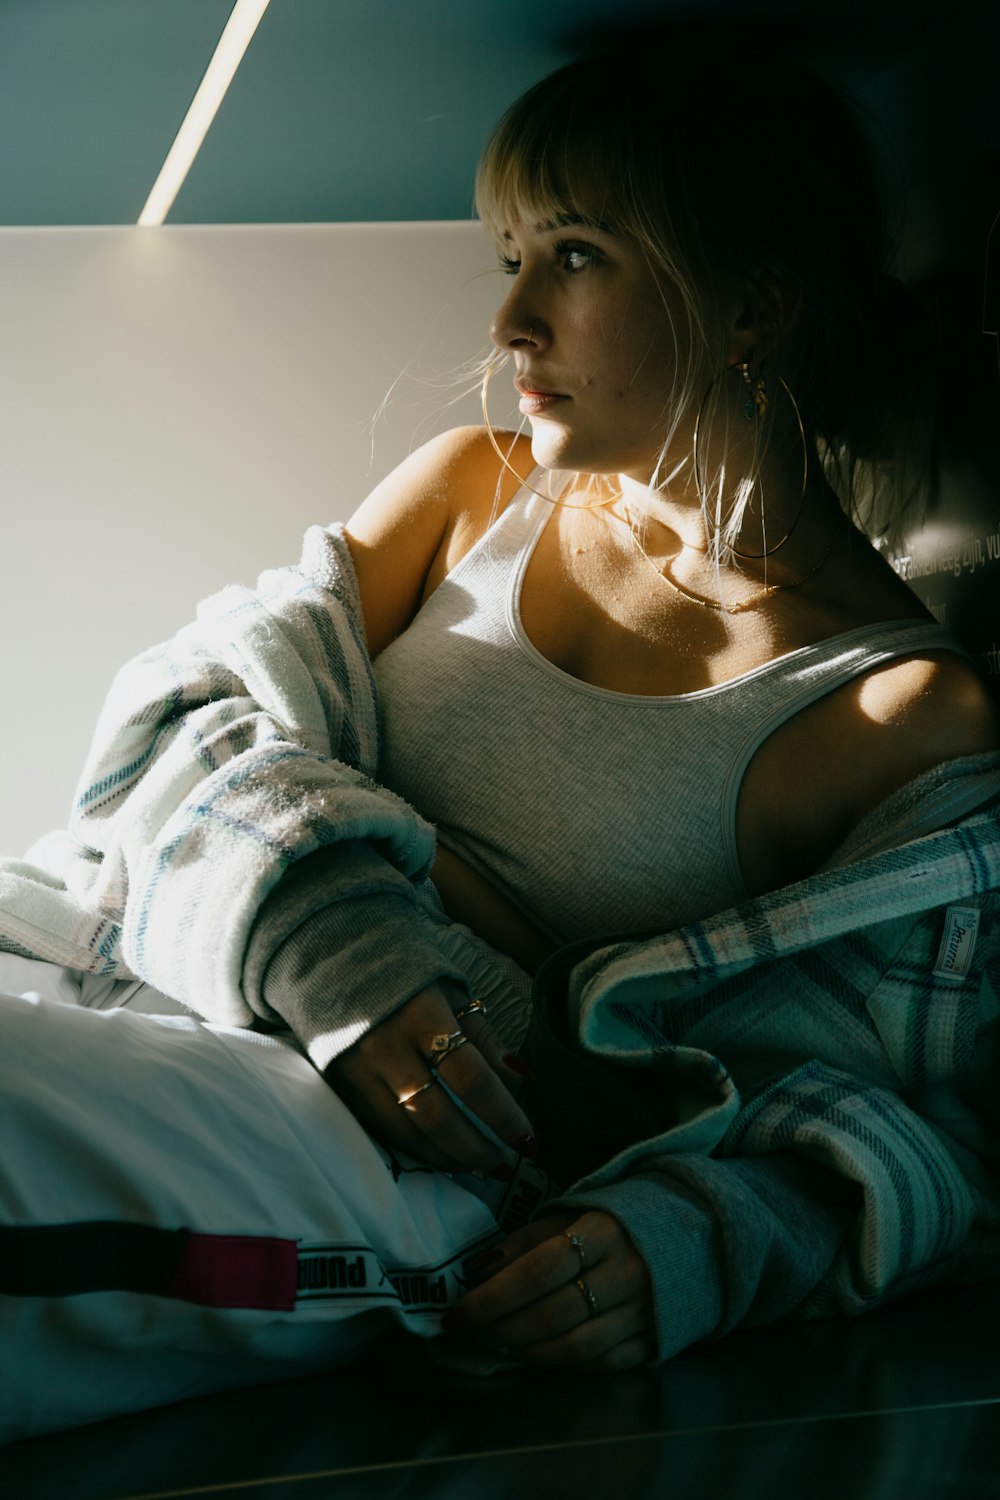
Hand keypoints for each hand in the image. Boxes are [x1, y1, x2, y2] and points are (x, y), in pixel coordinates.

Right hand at [326, 984, 534, 1173]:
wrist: (327, 954)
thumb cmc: (402, 969)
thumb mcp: (447, 987)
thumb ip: (481, 1035)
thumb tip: (520, 1078)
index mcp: (420, 1015)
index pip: (470, 1077)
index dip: (502, 1113)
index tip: (526, 1138)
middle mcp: (385, 1046)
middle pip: (436, 1115)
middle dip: (475, 1148)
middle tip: (503, 1165)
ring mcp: (356, 1069)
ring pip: (404, 1132)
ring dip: (445, 1156)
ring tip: (475, 1166)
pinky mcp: (338, 1084)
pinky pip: (379, 1128)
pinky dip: (412, 1147)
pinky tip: (437, 1154)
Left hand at [443, 1210, 654, 1370]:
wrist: (687, 1234)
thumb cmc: (614, 1223)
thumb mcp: (570, 1216)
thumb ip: (524, 1242)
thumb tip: (475, 1272)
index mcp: (603, 1232)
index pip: (539, 1270)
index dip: (493, 1296)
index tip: (458, 1313)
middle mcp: (626, 1273)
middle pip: (553, 1313)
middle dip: (501, 1329)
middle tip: (469, 1333)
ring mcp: (643, 1311)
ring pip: (576, 1346)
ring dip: (527, 1352)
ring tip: (499, 1343)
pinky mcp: (652, 1339)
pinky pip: (600, 1363)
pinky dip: (563, 1363)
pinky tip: (540, 1353)